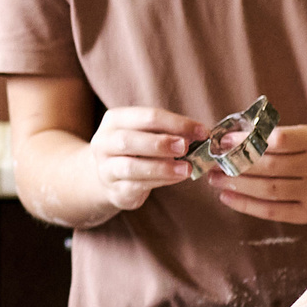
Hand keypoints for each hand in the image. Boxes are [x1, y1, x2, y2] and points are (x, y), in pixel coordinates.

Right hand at [87, 107, 207, 212]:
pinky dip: (160, 181)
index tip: (201, 132)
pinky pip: (136, 186)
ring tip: (186, 168)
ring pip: (130, 167)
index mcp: (114, 120)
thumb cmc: (135, 150)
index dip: (177, 123)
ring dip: (162, 167)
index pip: (147, 116)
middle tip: (186, 147)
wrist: (109, 176)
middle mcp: (104, 142)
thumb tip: (199, 135)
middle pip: (129, 140)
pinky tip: (177, 178)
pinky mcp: (114, 190)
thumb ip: (168, 132)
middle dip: (162, 143)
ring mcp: (105, 168)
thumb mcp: (147, 134)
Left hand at [206, 123, 306, 221]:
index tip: (224, 141)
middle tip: (213, 162)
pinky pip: (271, 211)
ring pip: (268, 190)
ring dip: (237, 185)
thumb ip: (265, 137)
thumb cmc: (302, 151)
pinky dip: (245, 205)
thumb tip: (223, 142)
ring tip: (215, 179)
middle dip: (236, 164)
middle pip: (270, 167)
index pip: (279, 140)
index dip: (248, 140)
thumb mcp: (294, 135)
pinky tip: (226, 197)